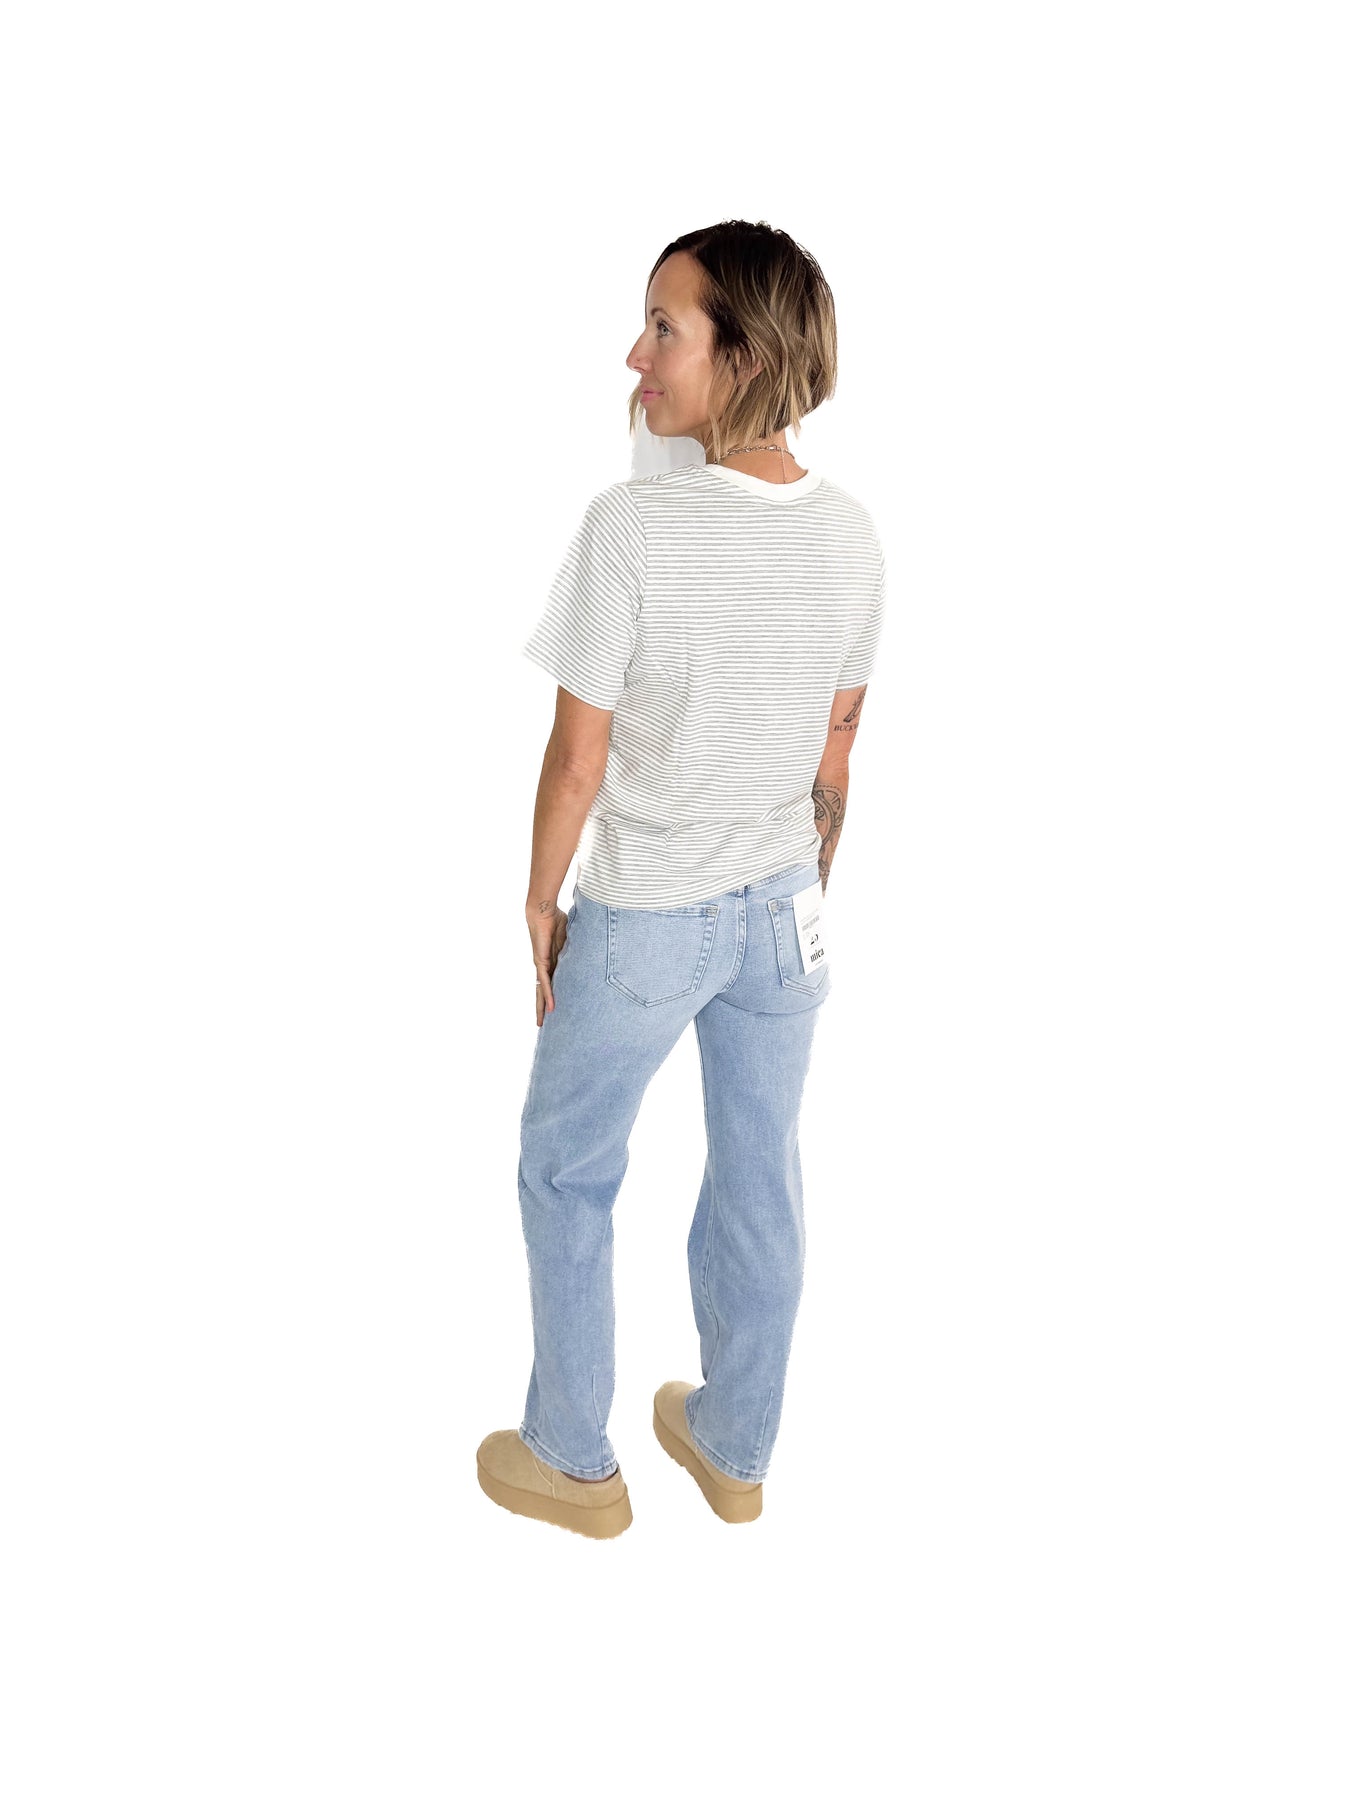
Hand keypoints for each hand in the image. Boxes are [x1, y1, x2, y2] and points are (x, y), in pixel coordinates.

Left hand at [527, 900, 568, 1025]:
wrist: (543, 911)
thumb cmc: (556, 920)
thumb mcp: (572, 939)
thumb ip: (578, 949)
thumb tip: (595, 951)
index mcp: (552, 963)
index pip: (552, 985)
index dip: (552, 997)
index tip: (554, 1011)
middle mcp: (545, 967)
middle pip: (543, 992)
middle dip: (542, 1009)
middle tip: (542, 1025)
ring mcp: (541, 966)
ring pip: (541, 991)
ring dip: (542, 1008)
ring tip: (542, 1023)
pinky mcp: (540, 962)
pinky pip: (545, 982)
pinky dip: (548, 995)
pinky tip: (550, 1007)